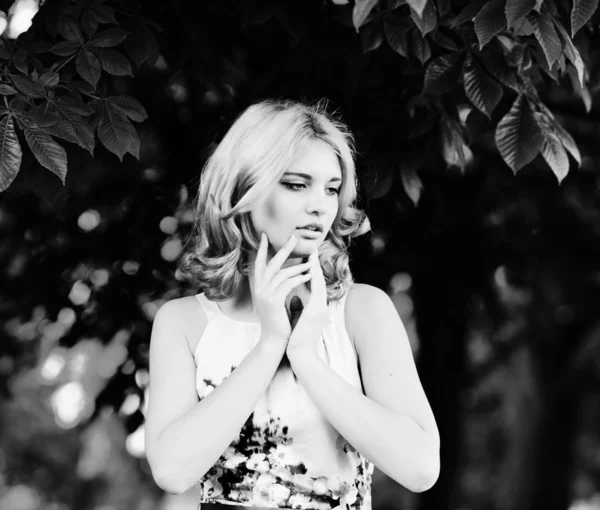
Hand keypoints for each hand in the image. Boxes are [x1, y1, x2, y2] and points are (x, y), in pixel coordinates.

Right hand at [253, 232, 311, 349]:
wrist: (275, 341)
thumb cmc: (279, 322)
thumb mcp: (276, 301)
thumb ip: (278, 288)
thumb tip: (287, 275)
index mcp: (258, 288)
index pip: (259, 264)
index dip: (261, 249)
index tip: (264, 236)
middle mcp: (259, 289)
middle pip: (270, 263)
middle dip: (282, 249)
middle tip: (293, 238)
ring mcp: (264, 295)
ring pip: (282, 273)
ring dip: (298, 267)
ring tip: (310, 263)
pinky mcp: (273, 301)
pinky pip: (288, 283)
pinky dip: (299, 278)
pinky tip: (308, 275)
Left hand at [286, 250, 329, 358]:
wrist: (302, 356)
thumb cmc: (298, 341)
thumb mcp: (298, 320)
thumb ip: (298, 308)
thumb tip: (294, 297)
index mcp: (316, 309)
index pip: (315, 287)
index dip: (312, 273)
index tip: (307, 260)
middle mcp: (321, 307)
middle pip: (320, 282)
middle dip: (315, 267)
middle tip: (312, 252)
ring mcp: (320, 309)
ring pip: (320, 283)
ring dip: (315, 268)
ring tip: (312, 255)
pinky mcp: (317, 311)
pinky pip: (317, 290)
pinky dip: (314, 278)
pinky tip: (310, 268)